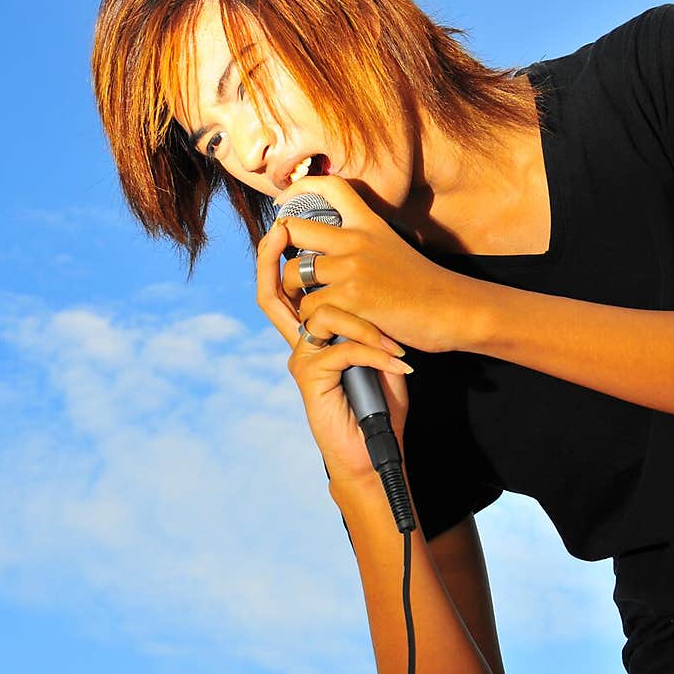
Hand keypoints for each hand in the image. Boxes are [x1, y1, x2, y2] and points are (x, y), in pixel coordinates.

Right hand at [256, 201, 414, 487]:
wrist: (375, 452)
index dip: (274, 253)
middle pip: (273, 292)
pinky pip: (341, 349)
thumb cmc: (380, 400)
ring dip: (366, 326)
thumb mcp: (376, 350)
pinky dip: (375, 355)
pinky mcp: (309, 380)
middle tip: (287, 233)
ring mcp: (301, 360)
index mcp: (313, 332)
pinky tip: (400, 368)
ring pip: (322, 317)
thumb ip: (365, 317)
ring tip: (397, 348)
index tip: (282, 221)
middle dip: (277, 259)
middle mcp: (299, 343)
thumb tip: (375, 276)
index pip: (282, 286)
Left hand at [271, 175, 467, 355]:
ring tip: (311, 308)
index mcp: (368, 224)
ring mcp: (351, 267)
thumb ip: (361, 243)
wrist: (453, 310)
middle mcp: (355, 239)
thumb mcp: (391, 249)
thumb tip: (328, 247)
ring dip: (295, 295)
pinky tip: (329, 329)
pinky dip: (313, 323)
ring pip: (293, 273)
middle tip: (291, 275)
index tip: (283, 204)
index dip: (300, 188)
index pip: (330, 187)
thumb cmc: (424, 288)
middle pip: (292, 229)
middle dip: (280, 252)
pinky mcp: (351, 298)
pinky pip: (308, 308)